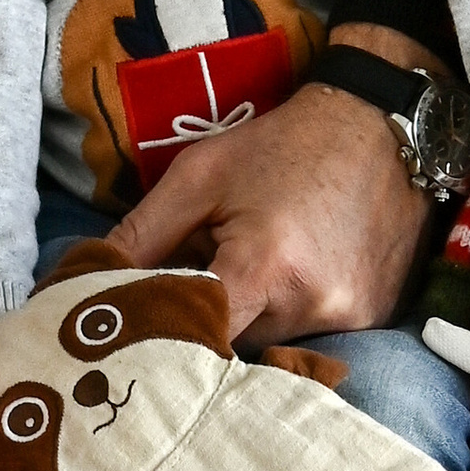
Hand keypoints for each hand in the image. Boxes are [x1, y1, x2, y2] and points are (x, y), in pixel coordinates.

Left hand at [104, 34, 442, 344]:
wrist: (376, 127)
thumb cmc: (279, 146)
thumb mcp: (201, 173)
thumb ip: (144, 233)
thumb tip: (93, 280)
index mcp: (263, 267)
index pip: (197, 334)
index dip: (165, 334)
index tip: (140, 331)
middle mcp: (312, 304)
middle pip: (236, 343)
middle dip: (210, 317)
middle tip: (201, 276)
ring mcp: (352, 317)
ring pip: (275, 341)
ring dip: (255, 314)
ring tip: (257, 260)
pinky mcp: (376, 319)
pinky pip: (316, 332)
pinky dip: (294, 310)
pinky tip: (298, 264)